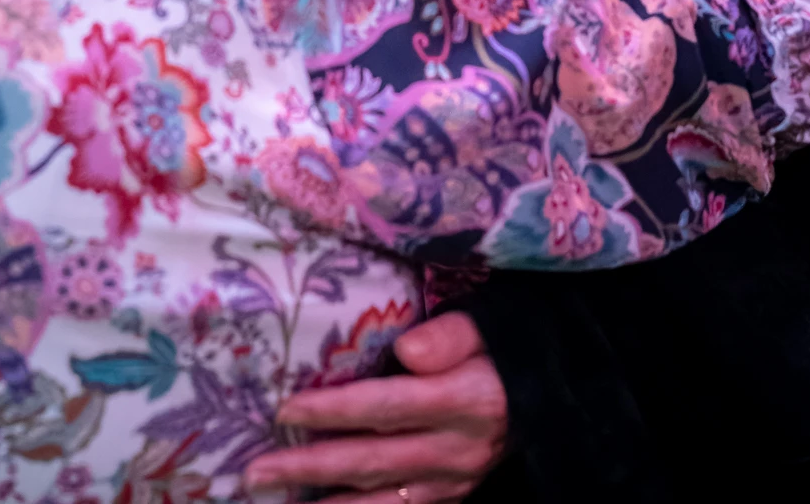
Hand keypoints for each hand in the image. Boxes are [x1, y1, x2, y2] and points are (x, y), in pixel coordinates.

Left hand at [244, 312, 506, 503]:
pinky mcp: (451, 496)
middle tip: (255, 469)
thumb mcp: (487, 324)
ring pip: (381, 500)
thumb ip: (450, 334)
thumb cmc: (506, 345)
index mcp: (463, 400)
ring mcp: (454, 481)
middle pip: (372, 461)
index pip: (386, 407)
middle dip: (309, 467)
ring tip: (270, 497)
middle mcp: (455, 450)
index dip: (334, 410)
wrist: (554, 393)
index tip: (284, 409)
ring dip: (324, 503)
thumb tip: (406, 348)